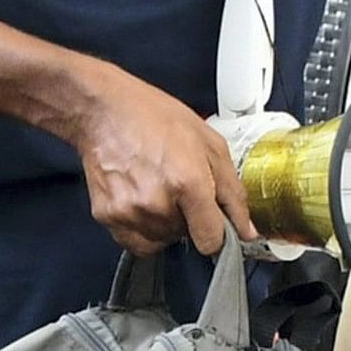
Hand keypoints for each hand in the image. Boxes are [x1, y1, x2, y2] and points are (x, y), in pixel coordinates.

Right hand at [68, 67, 253, 257]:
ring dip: (164, 222)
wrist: (104, 110)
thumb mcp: (209, 143)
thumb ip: (232, 192)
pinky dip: (141, 226)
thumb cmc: (154, 117)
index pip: (211, 240)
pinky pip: (134, 240)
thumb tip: (246, 229)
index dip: (217, 233)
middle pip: (185, 238)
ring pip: (160, 240)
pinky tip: (139, 197)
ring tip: (156, 187)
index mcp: (187, 182)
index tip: (213, 224)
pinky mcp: (107, 216)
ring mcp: (129, 212)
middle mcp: (157, 202)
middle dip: (188, 218)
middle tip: (176, 185)